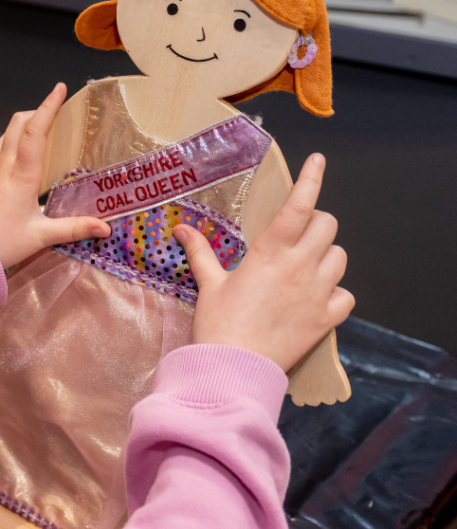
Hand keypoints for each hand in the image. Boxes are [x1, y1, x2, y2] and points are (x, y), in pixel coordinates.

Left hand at [0, 83, 110, 269]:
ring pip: (4, 136)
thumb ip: (74, 228)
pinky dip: (8, 146)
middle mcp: (2, 167)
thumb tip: (105, 227)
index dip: (48, 107)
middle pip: (17, 124)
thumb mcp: (41, 237)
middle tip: (54, 112)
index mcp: (21, 176)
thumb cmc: (0, 245)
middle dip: (36, 112)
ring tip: (39, 134)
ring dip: (22, 128)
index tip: (59, 89)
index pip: (35, 131)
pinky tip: (15, 161)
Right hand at [174, 153, 353, 372]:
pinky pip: (346, 295)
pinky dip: (336, 293)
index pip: (299, 206)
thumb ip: (200, 252)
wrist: (233, 368)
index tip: (317, 160)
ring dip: (326, 255)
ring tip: (305, 266)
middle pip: (327, 226)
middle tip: (297, 234)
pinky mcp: (326, 318)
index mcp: (270, 253)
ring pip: (340, 257)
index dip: (311, 179)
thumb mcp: (209, 284)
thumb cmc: (218, 325)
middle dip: (316, 223)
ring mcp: (317, 292)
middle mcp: (300, 267)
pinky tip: (317, 297)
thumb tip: (181, 228)